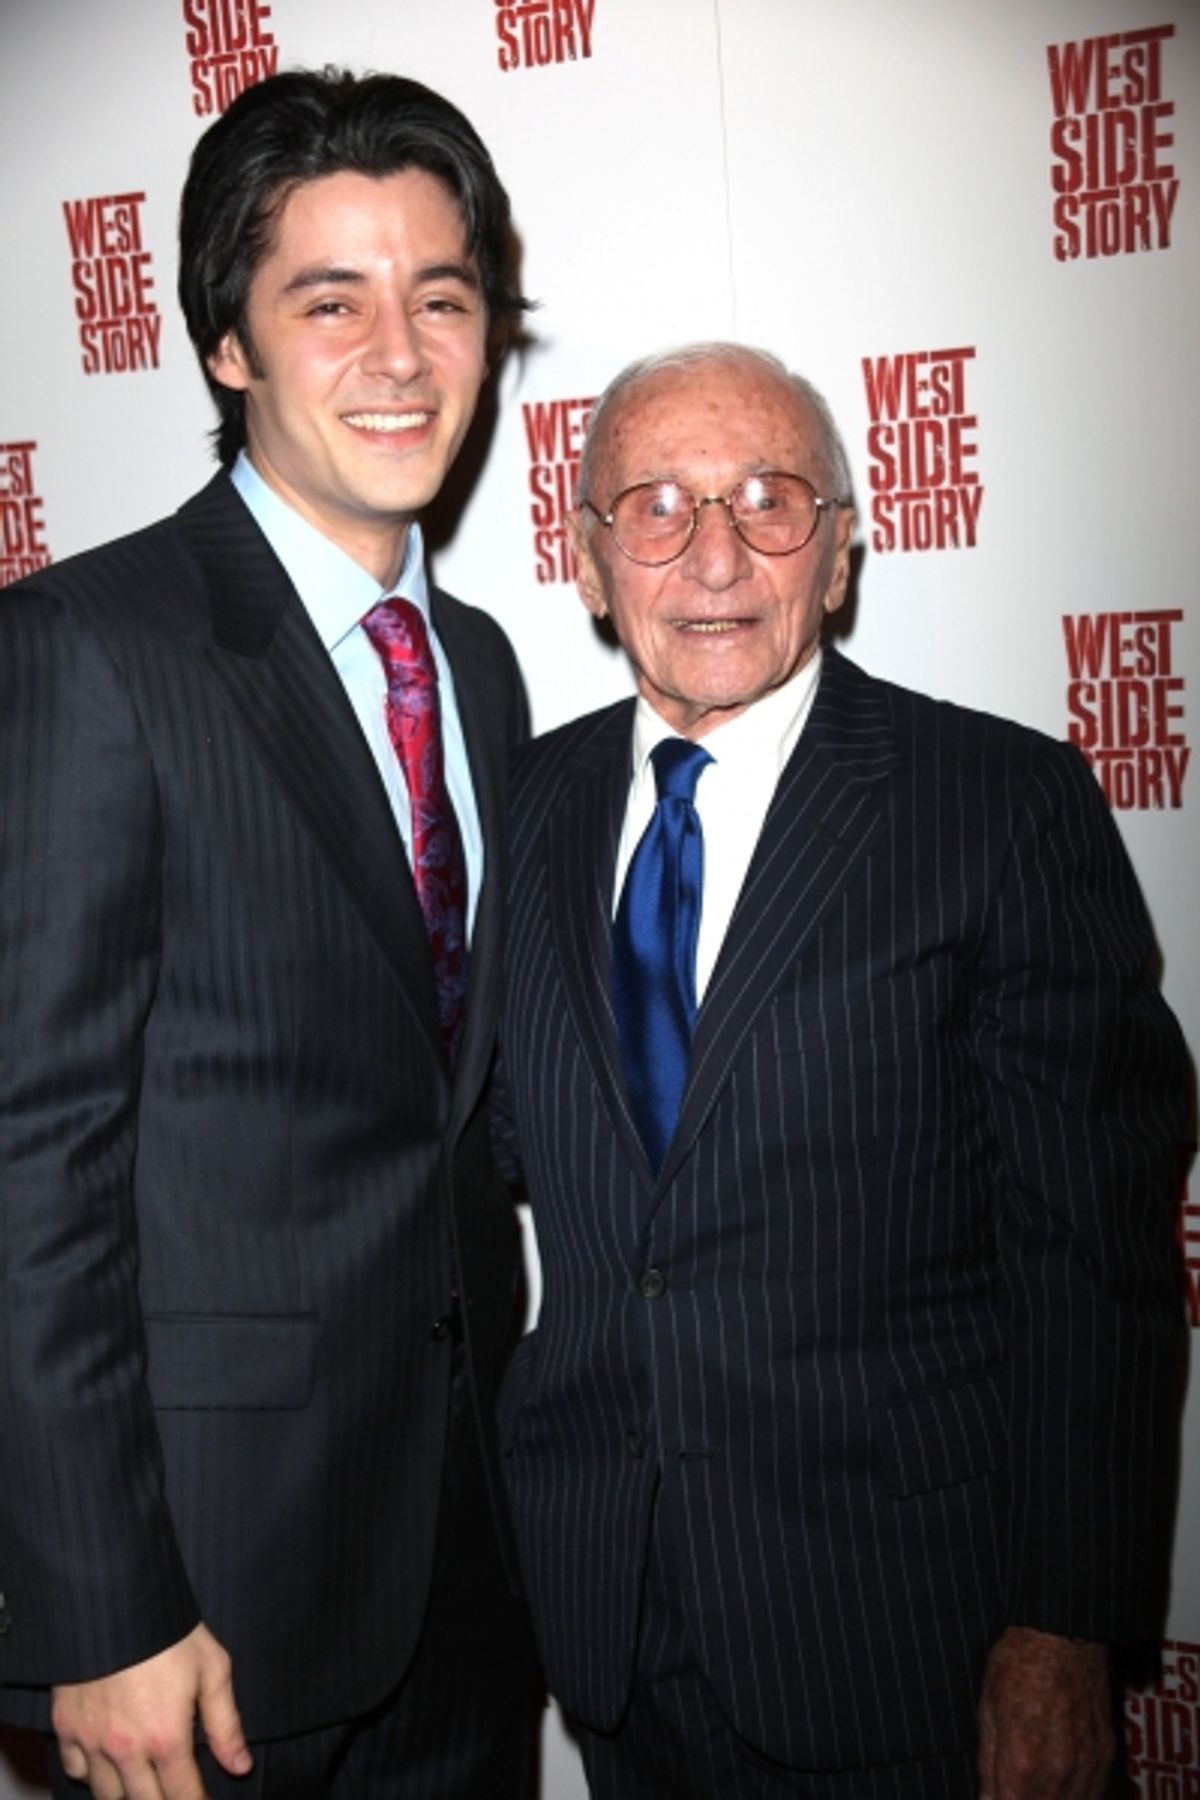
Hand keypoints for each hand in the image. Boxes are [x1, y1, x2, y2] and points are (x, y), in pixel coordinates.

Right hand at [51, 1623, 251, 1799]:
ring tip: (144, 1784)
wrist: (115, 1599)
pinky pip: (77, 1770)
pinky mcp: (66, 1726)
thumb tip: (240, 1766)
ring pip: (107, 1795)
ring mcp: (91, 1741)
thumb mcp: (212, 1669)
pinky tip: (108, 1763)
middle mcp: (126, 1749)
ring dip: (128, 1794)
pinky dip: (92, 1774)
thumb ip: (226, 1723)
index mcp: (166, 1737)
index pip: (183, 1796)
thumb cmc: (169, 1630)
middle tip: (175, 1793)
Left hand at [978, 1625, 1113, 1798]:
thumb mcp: (988, 1707)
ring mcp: (1086, 1765)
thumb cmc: (1020, 1661)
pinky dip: (1077, 1795)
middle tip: (1013, 1786)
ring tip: (1034, 1786)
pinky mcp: (1106, 1754)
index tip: (994, 1796)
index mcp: (1022, 1760)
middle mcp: (1058, 1771)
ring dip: (1050, 1799)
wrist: (1063, 1632)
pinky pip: (1094, 1793)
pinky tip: (1061, 1785)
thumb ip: (988, 1762)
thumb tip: (986, 1798)